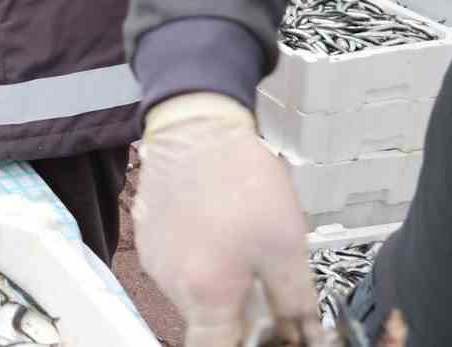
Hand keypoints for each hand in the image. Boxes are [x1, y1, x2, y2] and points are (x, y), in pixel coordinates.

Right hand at [134, 94, 325, 346]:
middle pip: (206, 321)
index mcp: (206, 293)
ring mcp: (155, 257)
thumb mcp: (287, 247)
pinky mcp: (147, 233)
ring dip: (218, 285)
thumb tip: (304, 332)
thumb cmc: (238, 178)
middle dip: (238, 315)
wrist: (196, 126)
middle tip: (266, 290)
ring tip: (244, 249)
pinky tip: (220, 231)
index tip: (262, 338)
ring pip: (191, 293)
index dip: (242, 346)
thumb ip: (295, 302)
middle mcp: (171, 280)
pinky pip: (176, 264)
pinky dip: (198, 261)